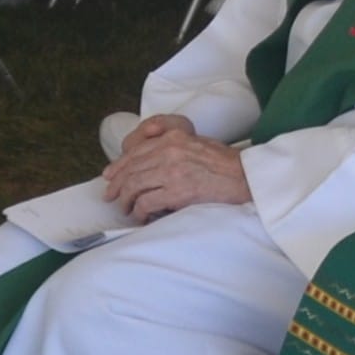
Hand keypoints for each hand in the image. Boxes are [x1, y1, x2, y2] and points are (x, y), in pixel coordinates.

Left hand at [104, 118, 251, 221]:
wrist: (245, 177)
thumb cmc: (224, 164)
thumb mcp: (195, 143)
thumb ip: (171, 147)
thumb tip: (146, 163)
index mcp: (172, 138)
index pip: (135, 152)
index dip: (118, 167)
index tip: (109, 177)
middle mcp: (169, 151)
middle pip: (131, 170)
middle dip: (117, 186)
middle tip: (111, 197)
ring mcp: (172, 171)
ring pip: (134, 186)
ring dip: (126, 201)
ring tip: (126, 209)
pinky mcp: (177, 192)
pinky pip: (147, 203)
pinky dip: (140, 212)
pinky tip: (141, 217)